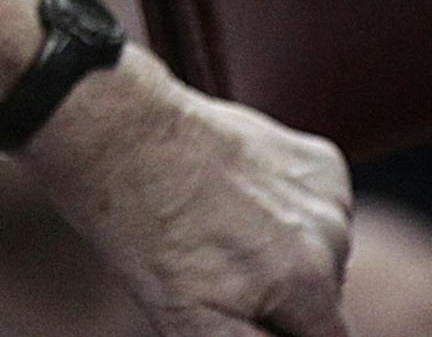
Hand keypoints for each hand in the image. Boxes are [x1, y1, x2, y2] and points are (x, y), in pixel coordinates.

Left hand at [24, 48, 352, 336]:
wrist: (114, 126)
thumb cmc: (135, 225)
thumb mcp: (185, 319)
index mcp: (307, 285)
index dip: (277, 326)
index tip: (239, 303)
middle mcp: (329, 240)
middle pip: (320, 300)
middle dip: (278, 295)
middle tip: (215, 266)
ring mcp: (327, 195)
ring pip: (319, 252)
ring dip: (282, 249)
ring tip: (215, 227)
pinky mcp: (321, 161)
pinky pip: (316, 208)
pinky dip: (285, 207)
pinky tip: (233, 193)